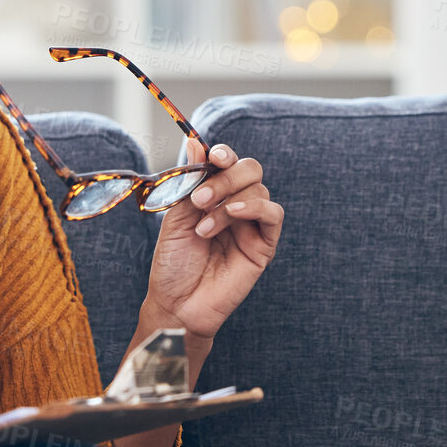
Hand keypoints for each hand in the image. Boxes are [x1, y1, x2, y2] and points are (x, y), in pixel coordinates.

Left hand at [141, 139, 283, 341]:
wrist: (176, 303)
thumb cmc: (173, 263)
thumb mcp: (175, 217)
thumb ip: (189, 181)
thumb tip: (196, 143)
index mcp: (213, 195)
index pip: (228, 163)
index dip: (224, 154)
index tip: (213, 157)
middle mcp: (235, 206)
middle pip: (250, 169)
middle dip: (226, 177)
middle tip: (200, 199)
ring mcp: (251, 225)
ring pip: (259, 188)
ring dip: (230, 199)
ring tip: (205, 225)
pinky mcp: (264, 245)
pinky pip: (273, 215)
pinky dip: (256, 207)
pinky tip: (234, 214)